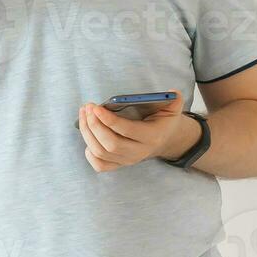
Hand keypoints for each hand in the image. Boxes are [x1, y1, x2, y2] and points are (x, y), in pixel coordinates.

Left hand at [78, 92, 196, 172]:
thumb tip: (172, 92)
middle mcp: (139, 152)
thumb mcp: (171, 109)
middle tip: (87, 108)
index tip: (95, 107)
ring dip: (87, 132)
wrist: (163, 140)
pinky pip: (100, 165)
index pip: (127, 131)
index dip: (109, 120)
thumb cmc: (162, 121)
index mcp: (152, 137)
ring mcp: (128, 160)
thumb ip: (173, 100)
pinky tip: (88, 134)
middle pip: (111, 144)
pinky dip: (89, 153)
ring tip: (83, 113)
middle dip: (94, 125)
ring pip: (101, 152)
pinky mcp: (119, 164)